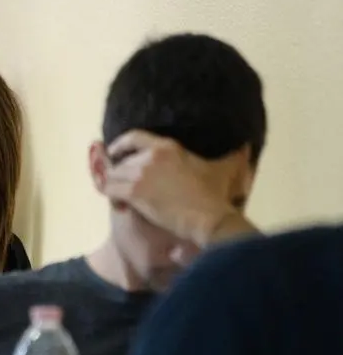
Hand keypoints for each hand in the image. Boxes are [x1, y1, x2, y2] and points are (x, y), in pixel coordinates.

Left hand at [103, 130, 246, 246]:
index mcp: (168, 146)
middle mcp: (150, 156)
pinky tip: (118, 205)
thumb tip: (246, 146)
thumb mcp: (221, 170)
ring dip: (113, 186)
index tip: (113, 151)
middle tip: (121, 186)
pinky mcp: (134, 192)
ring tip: (119, 198)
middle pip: (122, 161)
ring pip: (113, 176)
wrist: (208, 217)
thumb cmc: (215, 196)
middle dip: (119, 174)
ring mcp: (140, 173)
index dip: (120, 144)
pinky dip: (110, 197)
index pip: (134, 137)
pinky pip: (109, 190)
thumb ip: (231, 156)